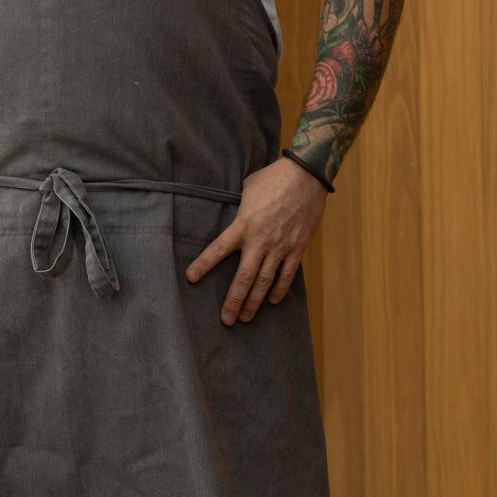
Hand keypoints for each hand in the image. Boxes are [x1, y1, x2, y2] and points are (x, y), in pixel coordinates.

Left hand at [185, 156, 328, 324]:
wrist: (306, 176)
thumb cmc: (273, 178)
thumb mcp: (247, 188)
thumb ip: (240, 207)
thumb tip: (233, 213)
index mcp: (243, 224)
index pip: (218, 249)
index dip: (203, 265)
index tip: (191, 278)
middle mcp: (260, 240)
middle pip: (243, 278)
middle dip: (234, 301)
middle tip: (226, 319)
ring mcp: (280, 247)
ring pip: (264, 282)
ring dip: (254, 303)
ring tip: (246, 318)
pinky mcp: (297, 248)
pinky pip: (287, 275)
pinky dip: (279, 290)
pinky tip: (272, 301)